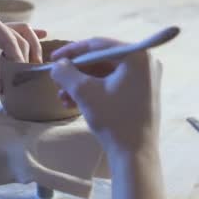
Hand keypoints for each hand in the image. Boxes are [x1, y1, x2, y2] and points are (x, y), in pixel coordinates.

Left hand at [0, 6, 46, 94]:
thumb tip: (0, 90)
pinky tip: (44, 36)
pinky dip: (24, 39)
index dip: (18, 57)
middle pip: (20, 34)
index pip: (10, 37)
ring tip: (36, 66)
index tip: (23, 75)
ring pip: (18, 34)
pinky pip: (10, 36)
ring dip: (29, 48)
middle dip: (28, 53)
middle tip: (31, 75)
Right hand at [50, 38, 161, 155]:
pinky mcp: (142, 93)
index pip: (98, 44)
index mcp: (137, 56)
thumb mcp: (84, 92)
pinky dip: (94, 91)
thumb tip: (57, 65)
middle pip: (101, 59)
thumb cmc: (113, 119)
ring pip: (105, 74)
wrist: (134, 154)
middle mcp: (145, 63)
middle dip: (76, 72)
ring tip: (63, 98)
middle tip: (57, 81)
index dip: (72, 51)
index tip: (53, 58)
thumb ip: (66, 73)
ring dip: (81, 84)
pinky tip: (74, 103)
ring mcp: (145, 79)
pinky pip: (113, 84)